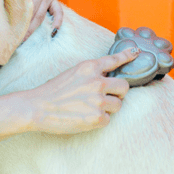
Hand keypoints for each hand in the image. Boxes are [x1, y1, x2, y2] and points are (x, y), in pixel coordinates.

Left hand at [0, 0, 61, 40]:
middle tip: (11, 40)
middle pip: (31, 10)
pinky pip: (58, 9)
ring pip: (40, 13)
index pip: (21, 0)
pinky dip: (58, 20)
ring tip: (21, 41)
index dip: (14, 16)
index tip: (6, 29)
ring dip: (32, 29)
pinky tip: (53, 33)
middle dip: (21, 26)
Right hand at [22, 47, 139, 133]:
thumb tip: (106, 79)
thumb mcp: (72, 74)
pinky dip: (98, 120)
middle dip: (118, 93)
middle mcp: (97, 81)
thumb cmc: (51, 92)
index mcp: (89, 67)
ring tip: (88, 109)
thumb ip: (90, 75)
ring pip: (118, 105)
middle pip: (124, 86)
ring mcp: (98, 100)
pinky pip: (108, 119)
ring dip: (107, 108)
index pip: (114, 60)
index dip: (127, 56)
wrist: (37, 108)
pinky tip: (83, 117)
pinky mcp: (98, 117)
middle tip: (106, 97)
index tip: (136, 53)